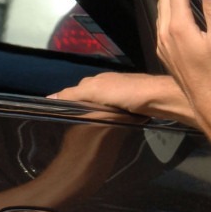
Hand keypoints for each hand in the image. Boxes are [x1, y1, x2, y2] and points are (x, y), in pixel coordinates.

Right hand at [49, 72, 195, 123]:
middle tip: (76, 128)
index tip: (60, 117)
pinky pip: (117, 112)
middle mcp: (109, 85)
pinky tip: (112, 126)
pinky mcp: (134, 106)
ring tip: (92, 131)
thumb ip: (73, 95)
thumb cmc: (128, 93)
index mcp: (97, 80)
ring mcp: (123, 95)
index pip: (75, 92)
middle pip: (89, 99)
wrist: (161, 99)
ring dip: (98, 115)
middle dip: (82, 110)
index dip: (67, 102)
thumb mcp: (95, 92)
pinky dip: (112, 119)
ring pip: (103, 107)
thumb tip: (50, 98)